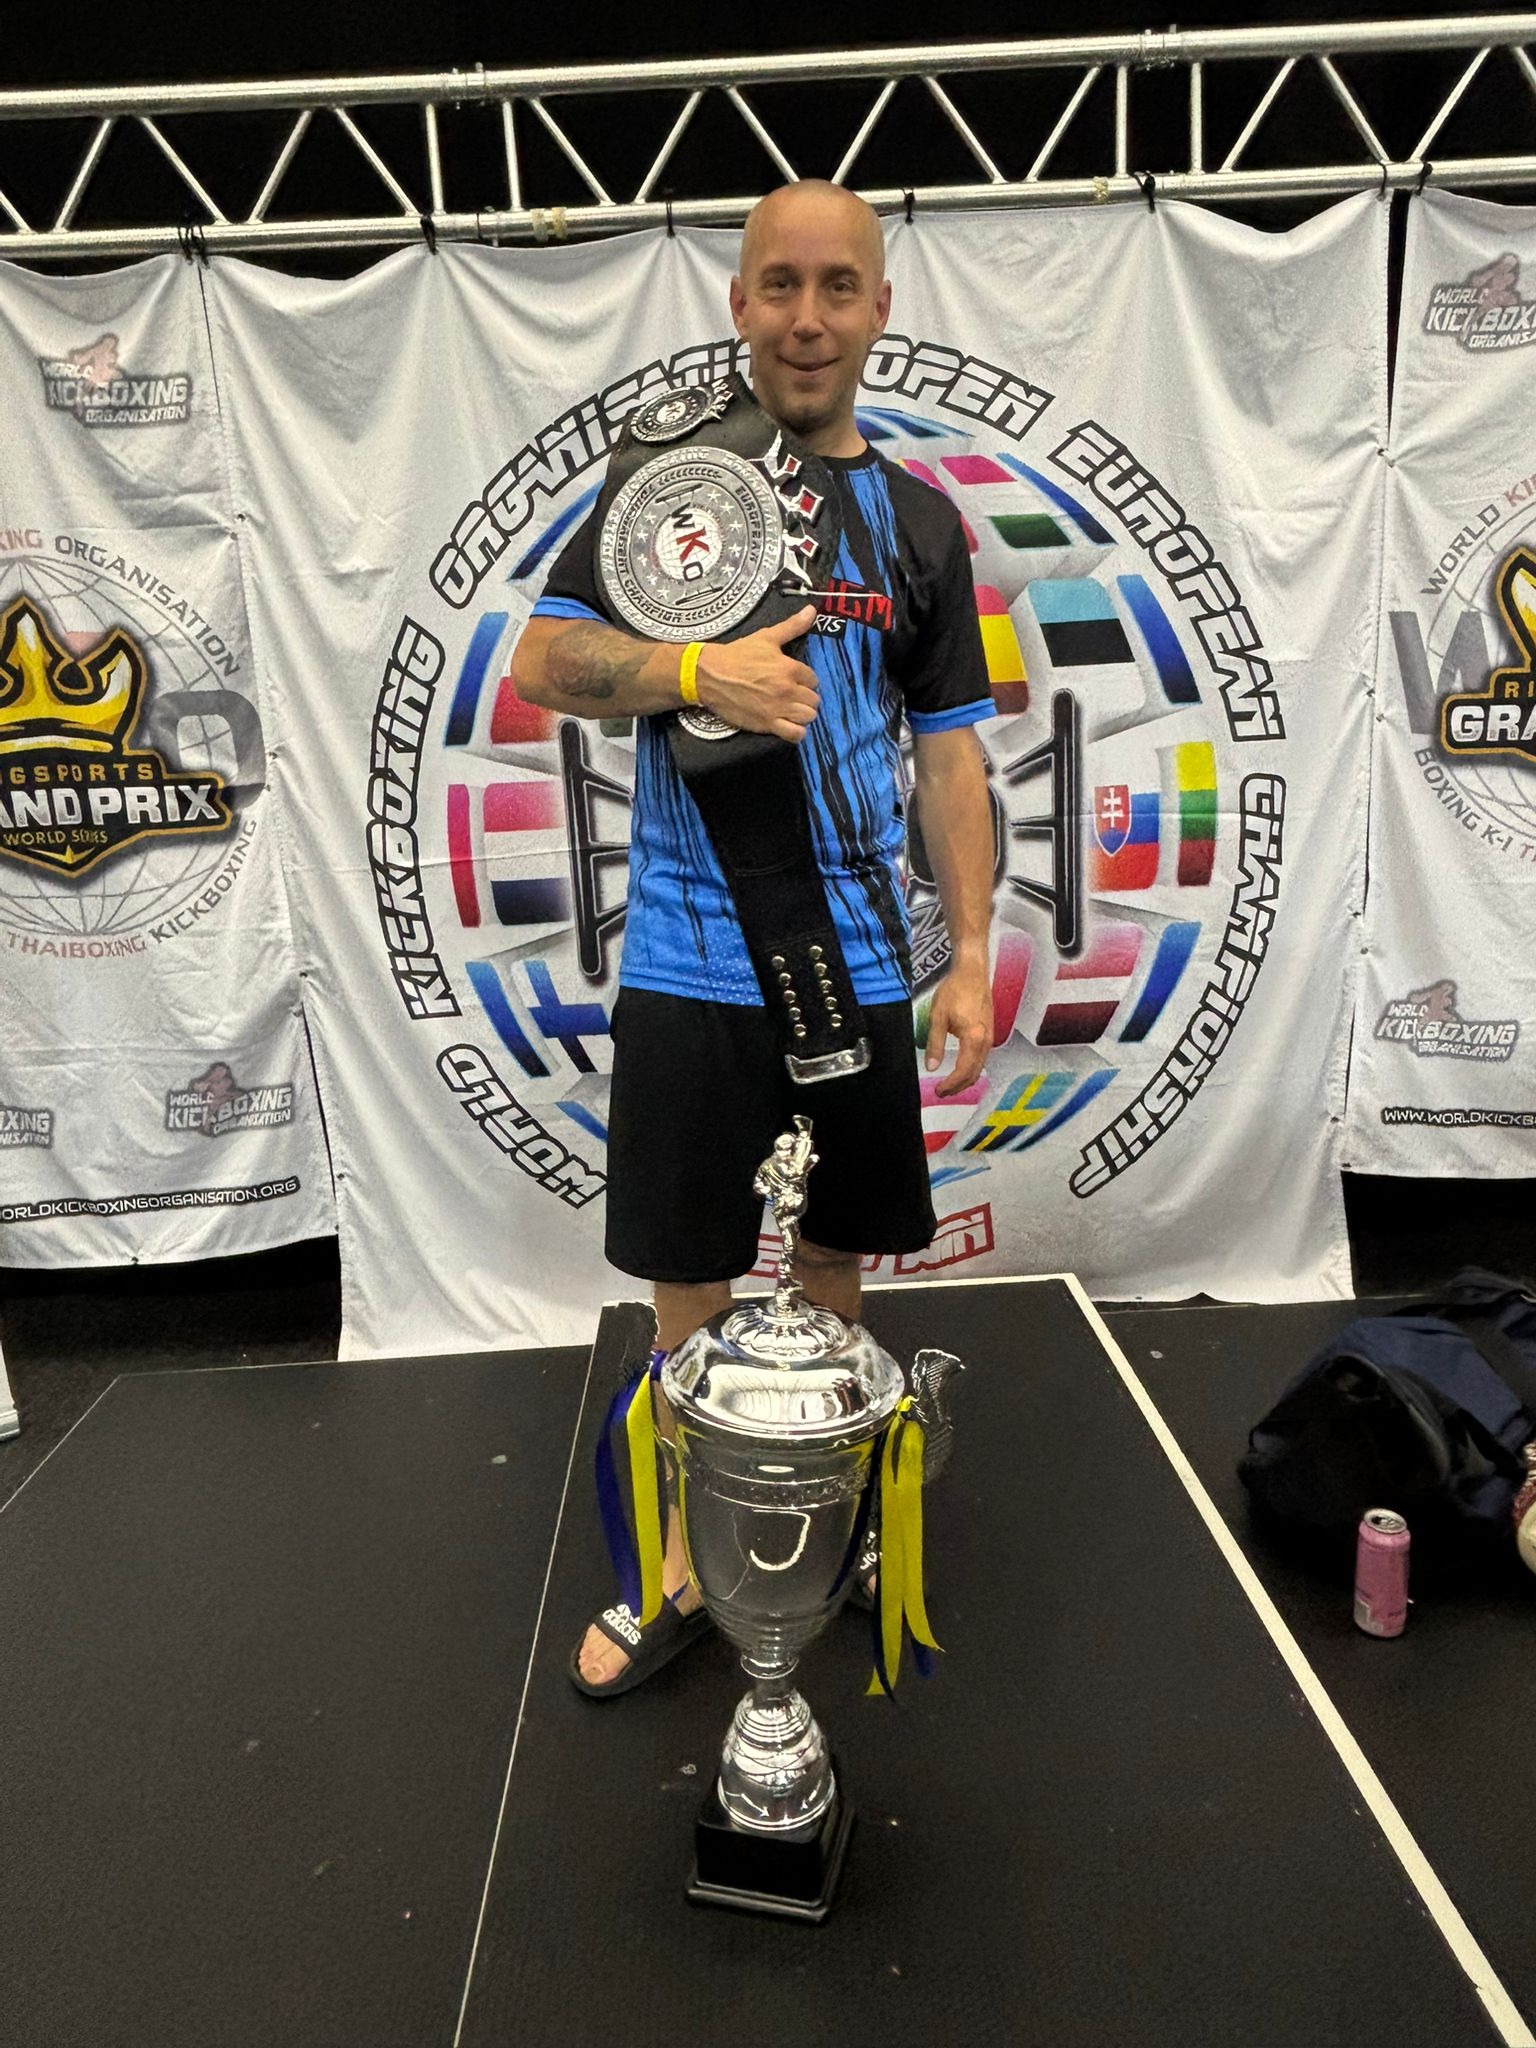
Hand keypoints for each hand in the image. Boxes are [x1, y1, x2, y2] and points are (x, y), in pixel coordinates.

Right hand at [695, 607, 819, 742]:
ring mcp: (778, 708)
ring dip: (803, 714)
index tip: (795, 680)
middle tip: (793, 695)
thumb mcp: (766, 637)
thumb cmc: (738, 655)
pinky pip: (795, 734)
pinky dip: (796, 732)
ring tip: (792, 710)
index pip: (813, 679)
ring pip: (808, 717)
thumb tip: (813, 610)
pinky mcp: (767, 724)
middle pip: (813, 700)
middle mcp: (787, 689)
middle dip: (805, 697)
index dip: (805, 680)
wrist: (710, 675)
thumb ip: (792, 626)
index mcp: (789, 668)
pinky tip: (789, 725)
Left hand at [924, 959, 992, 1098]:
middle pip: (974, 1073)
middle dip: (958, 1086)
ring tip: (949, 1083)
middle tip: (942, 1092)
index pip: (964, 1071)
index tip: (938, 1091)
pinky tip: (961, 1067)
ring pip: (980, 1066)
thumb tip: (931, 1067)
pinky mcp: (989, 1031)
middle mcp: (986, 1040)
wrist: (972, 972)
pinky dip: (971, 1067)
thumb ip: (935, 1044)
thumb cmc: (954, 990)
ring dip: (965, 1078)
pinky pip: (982, 1057)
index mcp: (974, 1038)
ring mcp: (990, 1036)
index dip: (951, 1085)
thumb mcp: (938, 1017)